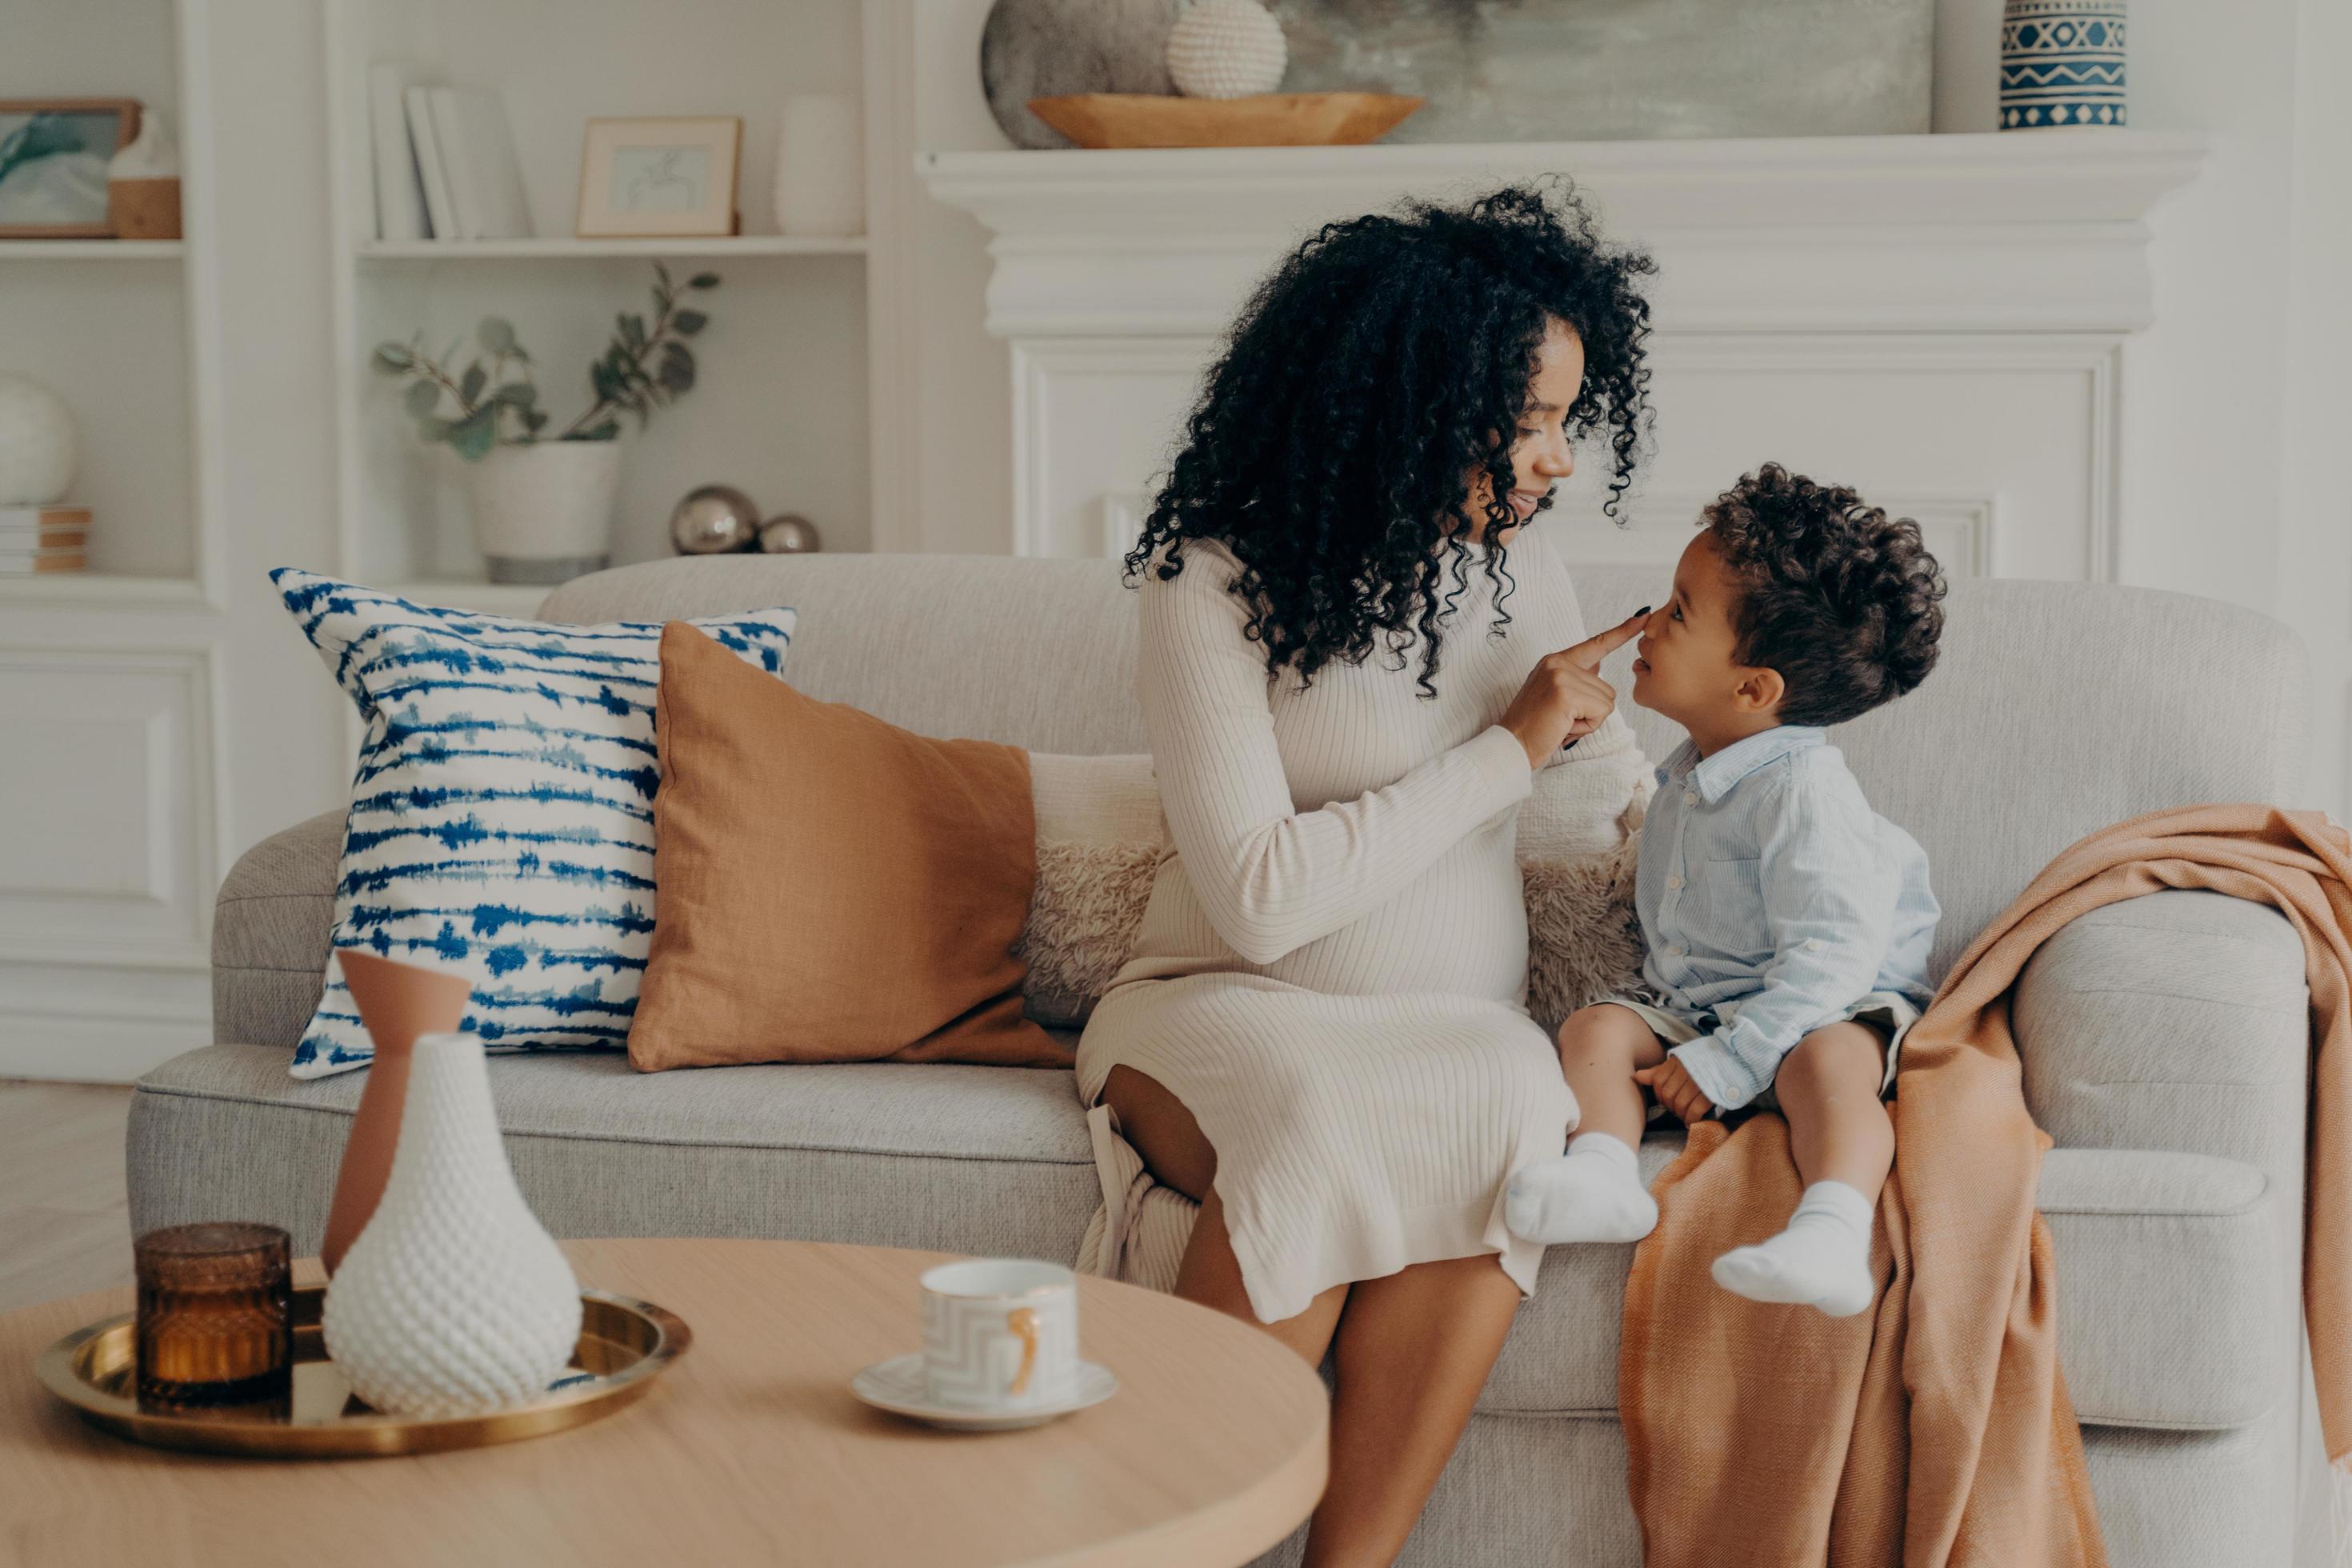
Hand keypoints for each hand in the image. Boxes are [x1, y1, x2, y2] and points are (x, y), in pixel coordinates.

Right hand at [1500, 608, 1648, 769]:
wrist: (1511, 745)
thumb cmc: (1535, 727)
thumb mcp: (1556, 695)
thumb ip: (1577, 679)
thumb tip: (1598, 666)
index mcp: (1555, 660)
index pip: (1595, 644)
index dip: (1622, 632)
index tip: (1643, 617)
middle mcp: (1558, 662)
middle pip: (1606, 687)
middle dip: (1591, 711)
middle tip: (1563, 719)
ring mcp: (1561, 675)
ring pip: (1606, 701)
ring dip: (1589, 720)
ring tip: (1562, 723)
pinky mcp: (1565, 693)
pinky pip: (1600, 712)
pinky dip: (1587, 727)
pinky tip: (1564, 727)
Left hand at [1634, 1056, 1714, 1125]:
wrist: (1737, 1059)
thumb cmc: (1706, 1064)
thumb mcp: (1682, 1063)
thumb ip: (1660, 1071)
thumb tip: (1637, 1077)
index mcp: (1679, 1061)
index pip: (1658, 1080)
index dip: (1660, 1095)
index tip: (1667, 1101)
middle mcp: (1687, 1070)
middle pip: (1668, 1095)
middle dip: (1671, 1107)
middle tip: (1678, 1111)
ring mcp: (1700, 1081)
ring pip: (1680, 1104)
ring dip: (1681, 1115)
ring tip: (1685, 1116)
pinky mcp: (1712, 1092)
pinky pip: (1696, 1110)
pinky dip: (1692, 1119)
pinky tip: (1692, 1121)